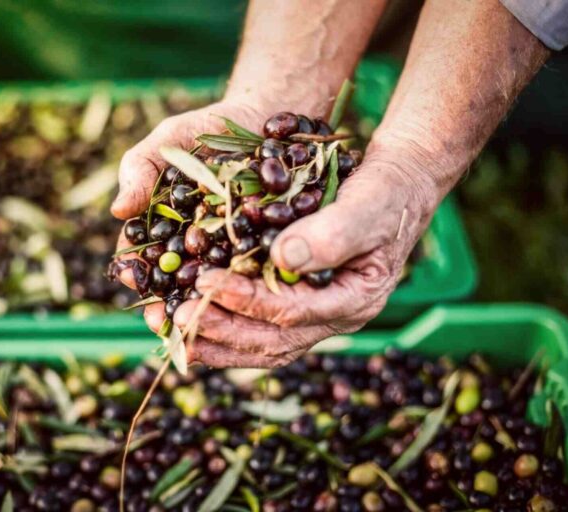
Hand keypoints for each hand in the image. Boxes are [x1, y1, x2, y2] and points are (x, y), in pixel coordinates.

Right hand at [109, 100, 267, 314]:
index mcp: (165, 228)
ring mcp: (232, 251)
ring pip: (216, 282)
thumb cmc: (208, 129)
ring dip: (207, 302)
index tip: (129, 276)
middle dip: (168, 300)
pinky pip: (257, 270)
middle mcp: (196, 247)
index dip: (134, 268)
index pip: (143, 255)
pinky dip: (252, 283)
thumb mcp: (170, 141)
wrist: (264, 118)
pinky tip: (248, 295)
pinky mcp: (267, 248)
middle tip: (162, 317)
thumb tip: (118, 209)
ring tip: (202, 314)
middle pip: (177, 281)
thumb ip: (141, 169)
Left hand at [171, 144, 441, 367]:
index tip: (206, 281)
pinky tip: (191, 321)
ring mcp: (317, 315)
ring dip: (216, 340)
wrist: (396, 187)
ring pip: (262, 344)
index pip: (293, 313)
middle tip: (176, 317)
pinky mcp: (299, 303)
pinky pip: (259, 328)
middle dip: (221, 330)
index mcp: (354, 300)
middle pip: (272, 341)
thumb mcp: (368, 204)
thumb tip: (282, 258)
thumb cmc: (387, 192)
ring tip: (171, 329)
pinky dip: (224, 327)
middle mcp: (334, 317)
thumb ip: (333, 232)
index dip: (246, 300)